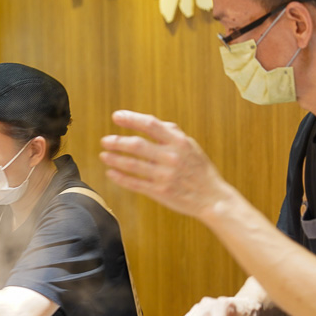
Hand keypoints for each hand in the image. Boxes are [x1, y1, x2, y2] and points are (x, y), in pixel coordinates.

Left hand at [99, 110, 227, 218]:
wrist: (212, 198)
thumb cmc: (200, 170)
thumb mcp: (191, 146)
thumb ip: (172, 133)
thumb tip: (151, 122)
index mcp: (179, 142)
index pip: (151, 125)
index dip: (131, 119)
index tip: (116, 116)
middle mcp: (171, 157)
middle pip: (137, 145)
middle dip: (117, 142)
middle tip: (105, 141)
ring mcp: (165, 176)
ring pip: (132, 165)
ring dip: (114, 159)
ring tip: (103, 155)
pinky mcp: (160, 192)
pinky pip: (134, 183)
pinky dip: (120, 178)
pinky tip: (110, 173)